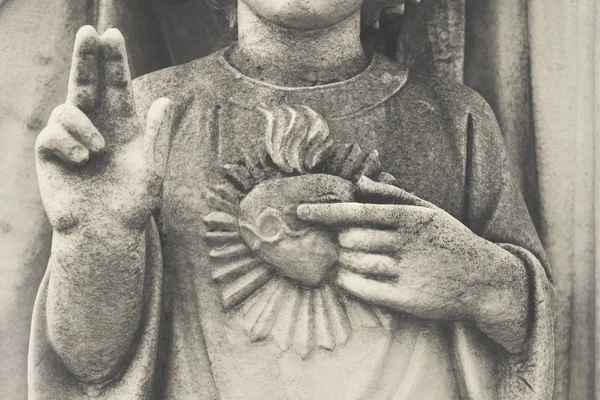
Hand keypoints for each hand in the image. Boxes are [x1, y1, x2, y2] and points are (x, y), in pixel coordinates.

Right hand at [36, 26, 172, 233]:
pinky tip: (81, 161)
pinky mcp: (50, 153)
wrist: (105, 232)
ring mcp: (71, 138)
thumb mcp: (152, 169)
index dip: (114, 62)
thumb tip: (165, 100)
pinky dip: (68, 143)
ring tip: (98, 151)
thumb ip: (156, 136)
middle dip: (87, 57)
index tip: (112, 34)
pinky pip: (51, 132)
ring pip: (67, 108)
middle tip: (89, 32)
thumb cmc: (132, 204)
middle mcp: (96, 125)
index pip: (117, 86)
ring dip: (83, 125)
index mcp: (123, 125)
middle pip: (87, 82)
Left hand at [297, 177, 527, 333]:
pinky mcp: (405, 298)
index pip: (356, 211)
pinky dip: (346, 282)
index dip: (324, 211)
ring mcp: (405, 272)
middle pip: (350, 238)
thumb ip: (392, 195)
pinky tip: (345, 278)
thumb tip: (359, 181)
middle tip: (340, 242)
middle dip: (338, 239)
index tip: (300, 211)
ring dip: (342, 260)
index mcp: (408, 218)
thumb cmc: (450, 239)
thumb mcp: (428, 210)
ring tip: (347, 258)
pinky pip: (361, 288)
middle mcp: (405, 243)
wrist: (484, 279)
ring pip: (353, 262)